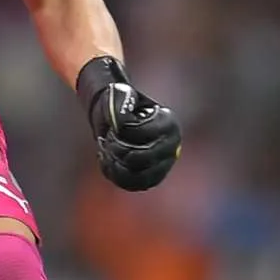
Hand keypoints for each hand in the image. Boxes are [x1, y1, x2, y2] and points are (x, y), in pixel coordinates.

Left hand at [77, 56, 181, 191]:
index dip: (122, 131)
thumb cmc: (120, 105)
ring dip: (115, 163)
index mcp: (168, 123)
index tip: (115, 126)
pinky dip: (116, 174)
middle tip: (109, 139)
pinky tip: (108, 160)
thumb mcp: (117, 95)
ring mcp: (164, 165)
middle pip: (141, 158)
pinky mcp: (153, 178)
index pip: (141, 133)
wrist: (117, 121)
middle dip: (118, 149)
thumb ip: (119, 102)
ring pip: (137, 175)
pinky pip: (133, 184)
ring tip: (107, 150)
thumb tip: (120, 123)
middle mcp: (172, 146)